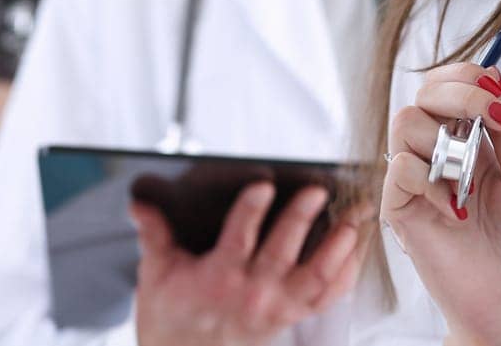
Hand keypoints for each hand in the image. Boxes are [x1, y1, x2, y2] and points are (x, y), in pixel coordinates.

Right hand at [131, 183, 364, 345]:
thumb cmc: (172, 313)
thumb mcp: (156, 273)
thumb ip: (154, 234)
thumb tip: (138, 203)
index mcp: (217, 278)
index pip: (236, 240)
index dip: (250, 211)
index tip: (263, 185)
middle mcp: (252, 293)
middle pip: (282, 252)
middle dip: (301, 219)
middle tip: (318, 190)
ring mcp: (278, 307)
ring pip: (317, 276)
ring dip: (339, 244)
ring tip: (356, 214)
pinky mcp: (293, 315)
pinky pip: (329, 295)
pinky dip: (349, 271)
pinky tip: (361, 244)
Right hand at [383, 63, 500, 345]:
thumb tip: (496, 84)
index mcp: (471, 140)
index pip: (452, 84)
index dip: (469, 79)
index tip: (496, 95)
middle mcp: (440, 153)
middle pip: (424, 93)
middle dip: (458, 97)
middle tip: (484, 121)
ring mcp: (418, 178)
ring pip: (405, 121)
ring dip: (443, 140)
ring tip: (468, 177)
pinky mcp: (401, 207)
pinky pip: (400, 169)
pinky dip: (430, 181)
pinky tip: (453, 205)